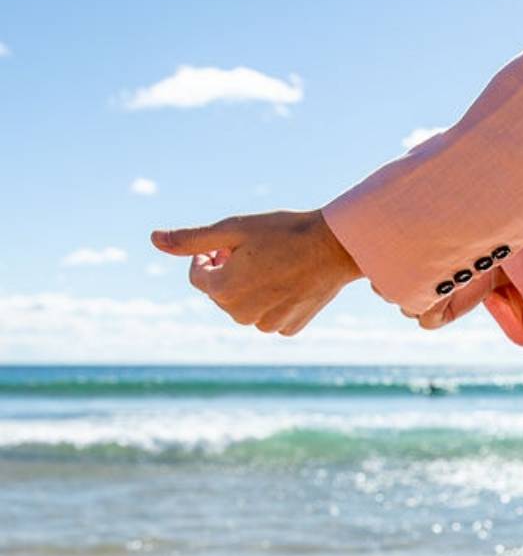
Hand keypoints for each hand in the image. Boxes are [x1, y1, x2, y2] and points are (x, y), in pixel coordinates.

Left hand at [149, 209, 364, 335]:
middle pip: (221, 293)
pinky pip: (270, 315)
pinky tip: (290, 281)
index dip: (210, 255)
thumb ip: (192, 239)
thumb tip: (154, 239)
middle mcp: (242, 314)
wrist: (335, 248)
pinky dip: (274, 300)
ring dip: (251, 287)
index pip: (198, 276)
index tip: (230, 241)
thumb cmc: (284, 232)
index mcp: (223, 290)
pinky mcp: (290, 328)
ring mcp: (268, 325)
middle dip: (230, 272)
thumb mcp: (234, 228)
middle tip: (256, 250)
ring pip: (246, 306)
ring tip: (275, 264)